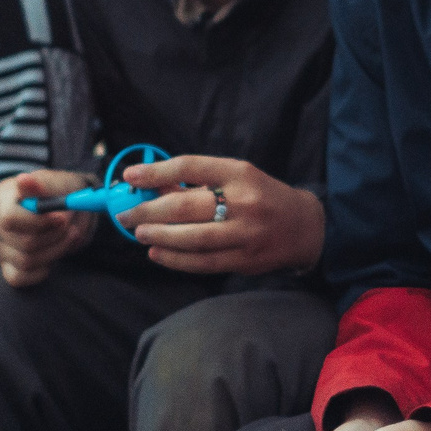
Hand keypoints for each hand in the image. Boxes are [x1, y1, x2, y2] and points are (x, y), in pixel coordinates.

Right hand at [0, 170, 96, 285]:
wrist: (72, 208)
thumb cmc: (64, 192)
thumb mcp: (60, 182)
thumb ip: (42, 184)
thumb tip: (24, 181)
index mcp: (1, 196)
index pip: (9, 219)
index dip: (39, 223)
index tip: (62, 218)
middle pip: (23, 243)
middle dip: (55, 237)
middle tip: (71, 226)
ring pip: (26, 261)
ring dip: (56, 251)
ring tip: (69, 235)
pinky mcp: (7, 265)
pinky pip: (21, 278)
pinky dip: (43, 269)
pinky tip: (52, 252)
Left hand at [125, 156, 324, 275]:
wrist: (304, 226)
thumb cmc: (261, 196)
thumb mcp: (236, 177)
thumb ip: (198, 182)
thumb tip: (152, 185)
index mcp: (239, 173)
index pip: (190, 167)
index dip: (156, 172)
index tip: (131, 177)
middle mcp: (243, 201)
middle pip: (185, 206)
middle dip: (148, 211)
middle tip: (126, 215)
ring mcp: (245, 233)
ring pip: (191, 238)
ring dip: (158, 236)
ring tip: (140, 233)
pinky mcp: (245, 260)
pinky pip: (202, 262)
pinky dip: (175, 259)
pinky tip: (157, 254)